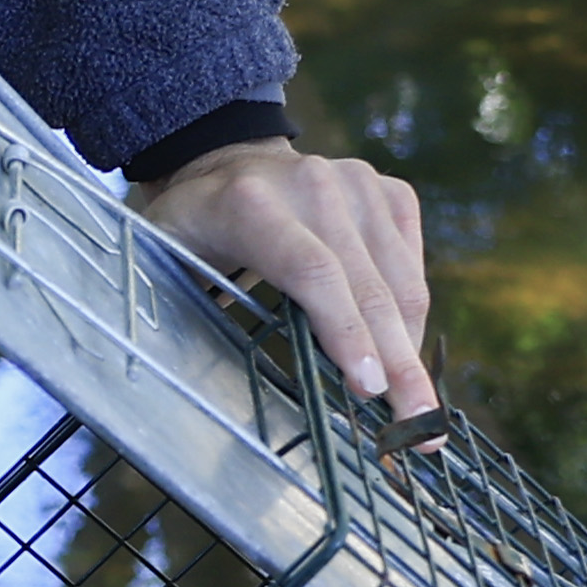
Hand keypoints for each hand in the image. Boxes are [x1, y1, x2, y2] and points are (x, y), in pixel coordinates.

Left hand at [135, 135, 439, 423]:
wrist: (231, 163)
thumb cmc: (195, 229)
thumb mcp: (166, 259)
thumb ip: (185, 306)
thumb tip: (208, 387)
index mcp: (250, 204)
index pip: (312, 273)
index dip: (345, 332)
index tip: (369, 387)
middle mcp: (313, 186)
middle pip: (367, 285)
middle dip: (397, 361)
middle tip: (417, 423)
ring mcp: (358, 185)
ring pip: (401, 280)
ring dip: (411, 347)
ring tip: (420, 404)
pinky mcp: (388, 192)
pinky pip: (413, 264)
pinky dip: (411, 315)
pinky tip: (404, 354)